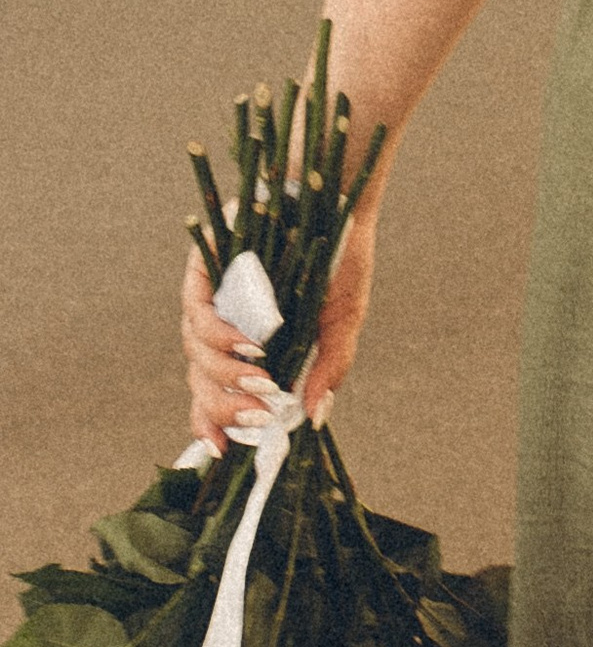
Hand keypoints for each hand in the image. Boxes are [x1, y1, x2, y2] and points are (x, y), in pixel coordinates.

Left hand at [180, 204, 377, 446]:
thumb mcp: (342, 320)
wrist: (338, 196)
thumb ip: (329, 367)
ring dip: (226, 375)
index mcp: (248, 345)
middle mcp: (223, 325)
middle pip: (200, 382)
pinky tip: (251, 345)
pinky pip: (196, 312)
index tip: (222, 450)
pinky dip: (220, 335)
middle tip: (259, 417)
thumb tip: (314, 418)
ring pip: (195, 353)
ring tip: (263, 381)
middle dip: (226, 407)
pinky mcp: (204, 266)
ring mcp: (212, 297)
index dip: (210, 424)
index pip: (214, 395)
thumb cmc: (340, 259)